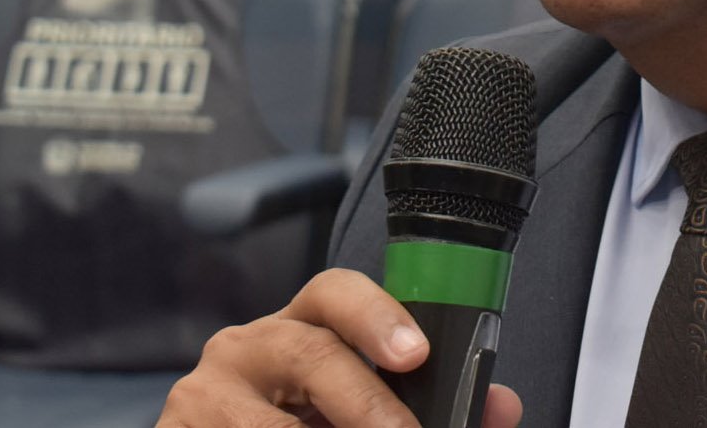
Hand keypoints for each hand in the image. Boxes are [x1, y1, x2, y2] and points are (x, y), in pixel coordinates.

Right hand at [157, 267, 525, 426]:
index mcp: (302, 326)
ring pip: (276, 420)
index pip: (336, 292)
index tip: (414, 353)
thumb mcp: (359, 412)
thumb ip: (427, 403)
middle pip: (314, 354)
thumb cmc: (299, 424)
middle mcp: (249, 344)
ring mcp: (205, 391)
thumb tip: (501, 407)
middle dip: (368, 404)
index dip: (377, 316)